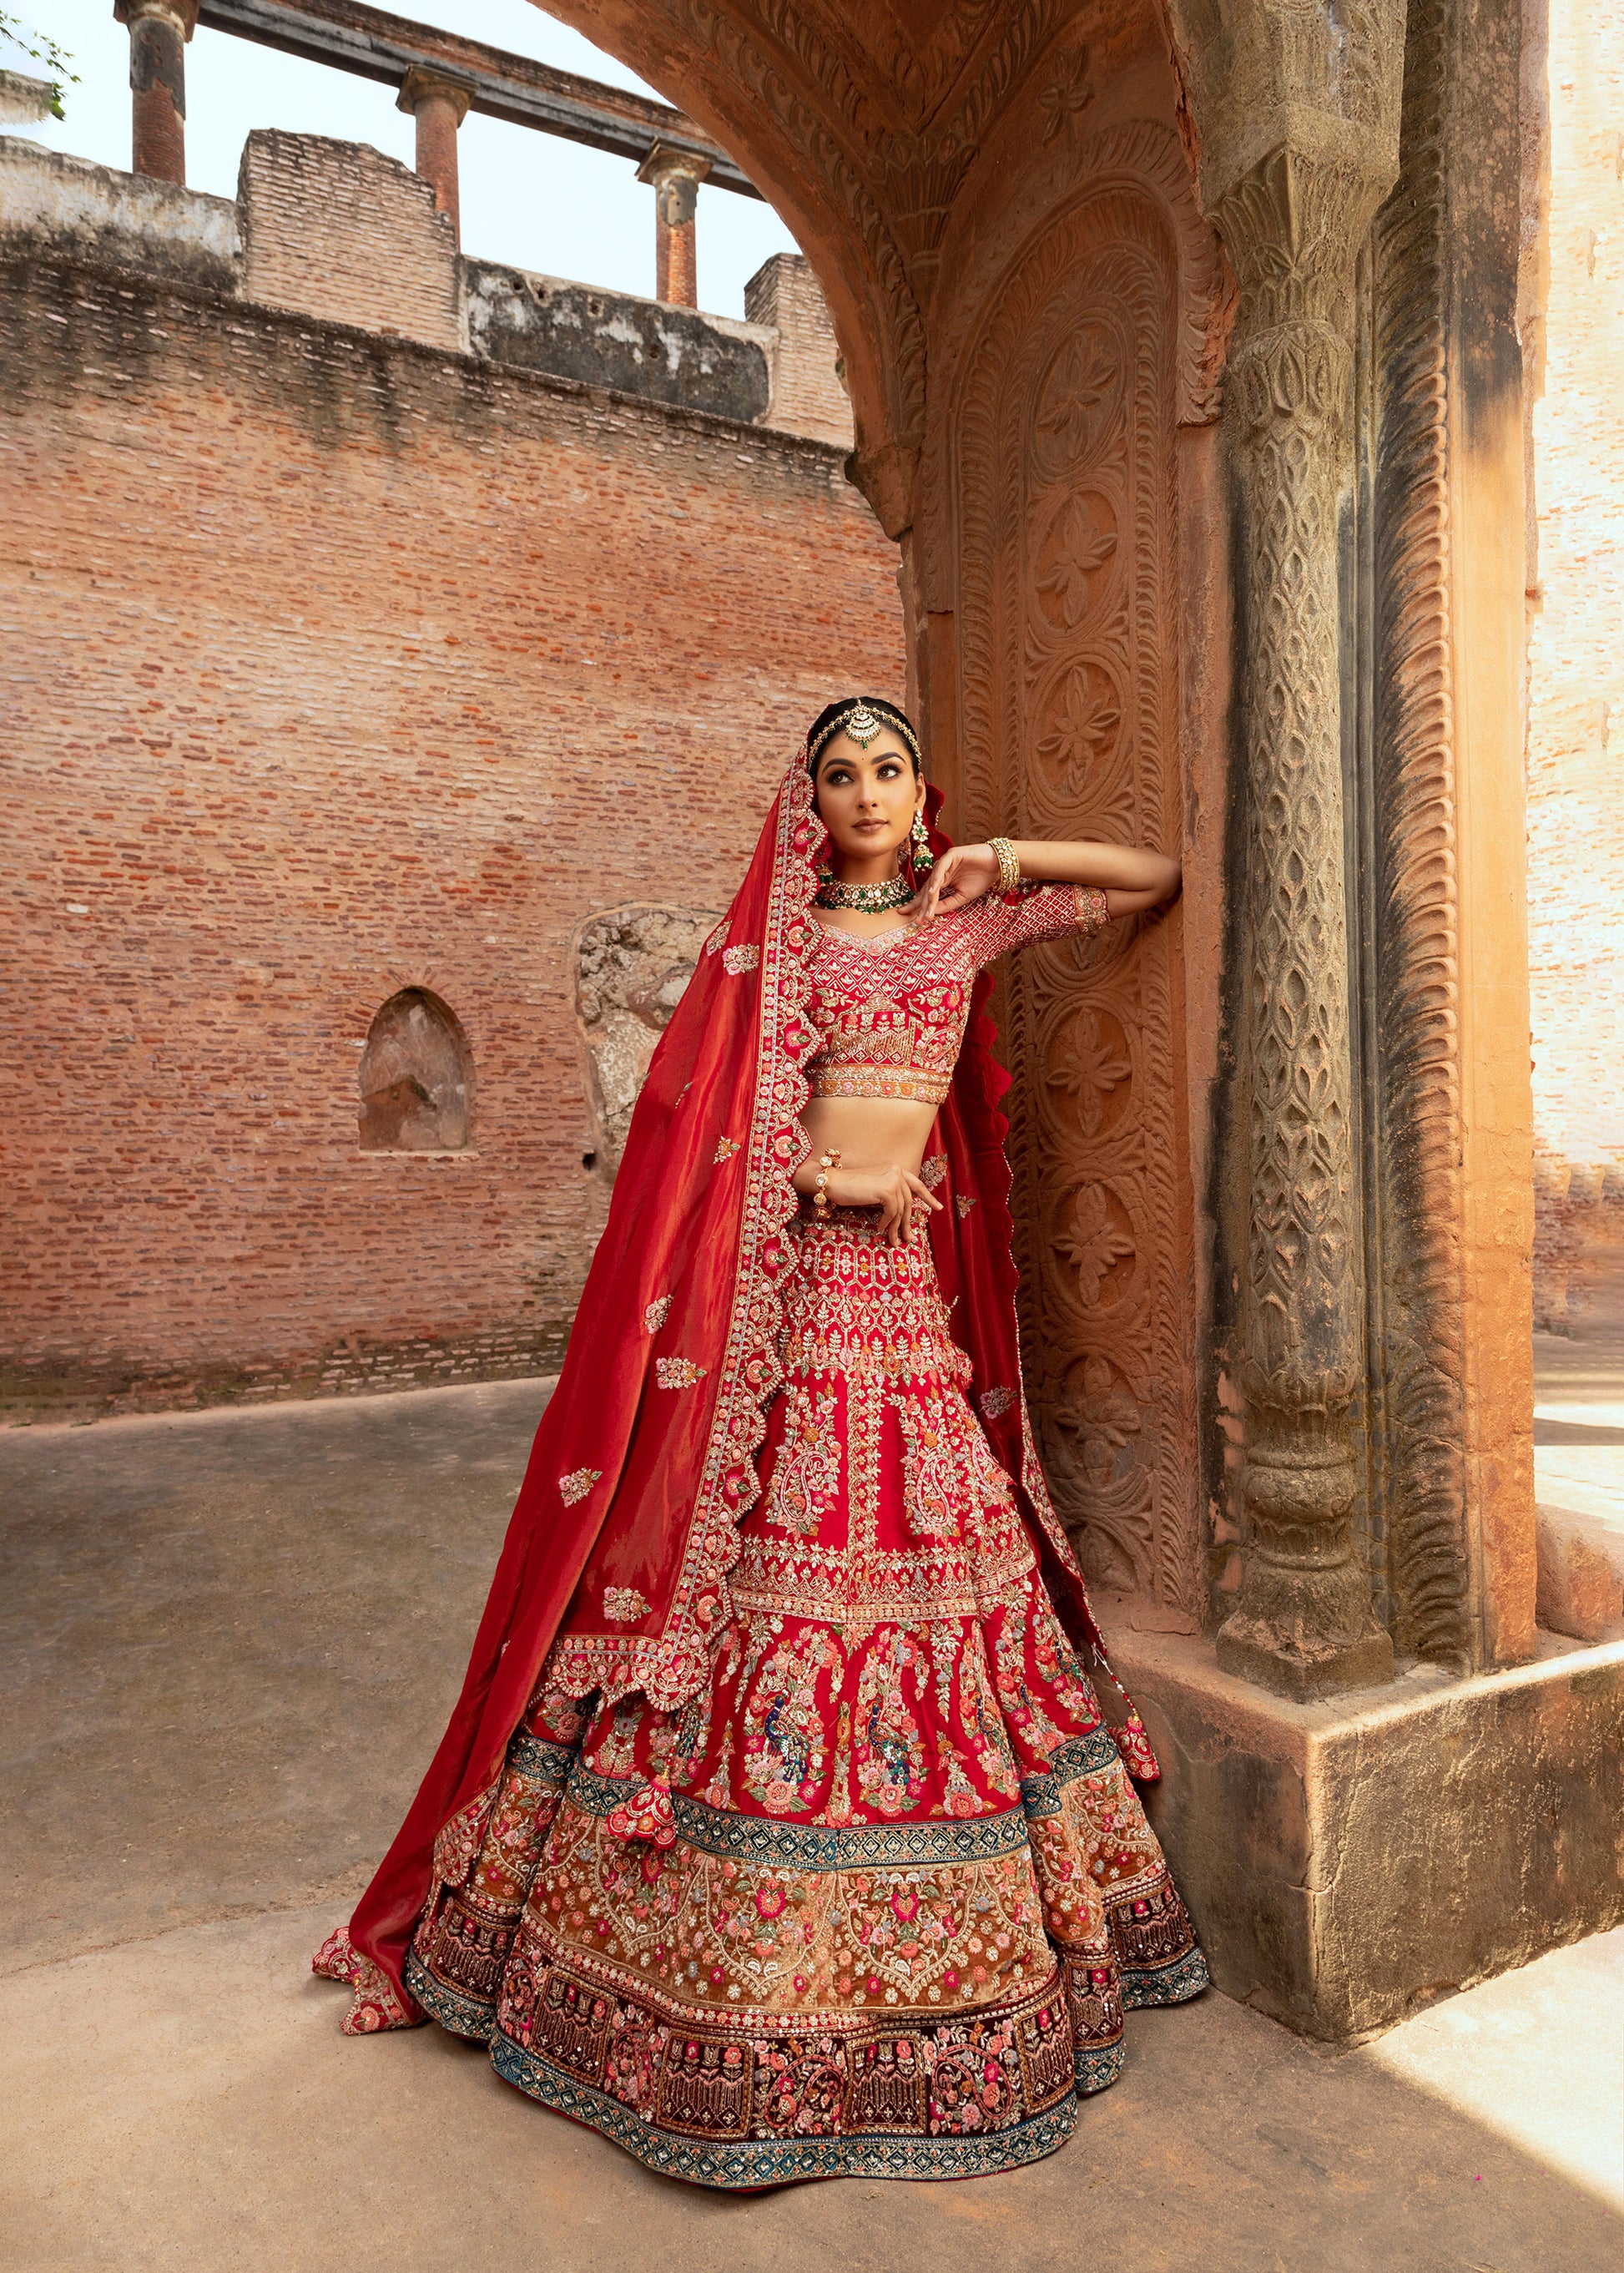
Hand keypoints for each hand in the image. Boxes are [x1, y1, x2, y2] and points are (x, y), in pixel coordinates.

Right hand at [825, 1163, 942, 1245]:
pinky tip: (880, 1229)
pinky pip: (892, 1212)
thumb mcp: (873, 1188)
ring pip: (901, 1210)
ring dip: (896, 1228)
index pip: (916, 1184)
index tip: (938, 1208)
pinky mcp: (886, 1190)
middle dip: (908, 1222)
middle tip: (909, 1238)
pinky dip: (886, 1223)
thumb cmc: (849, 1187)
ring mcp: (892, 1179)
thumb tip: (902, 1214)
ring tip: (893, 1241)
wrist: (832, 1182)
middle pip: (909, 1202)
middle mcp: (896, 1171)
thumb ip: (889, 1194)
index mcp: (894, 1169)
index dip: (928, 1197)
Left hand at [908, 843, 1000, 925]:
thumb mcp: (962, 897)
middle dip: (921, 905)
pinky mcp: (951, 855)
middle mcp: (940, 871)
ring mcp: (944, 863)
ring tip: (925, 912)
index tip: (916, 922)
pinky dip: (936, 881)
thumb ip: (947, 904)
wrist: (997, 866)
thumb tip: (931, 913)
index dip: (922, 908)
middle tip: (916, 920)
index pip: (928, 895)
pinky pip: (941, 870)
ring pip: (932, 881)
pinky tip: (932, 893)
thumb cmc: (981, 880)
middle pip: (926, 889)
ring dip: (929, 898)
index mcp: (942, 881)